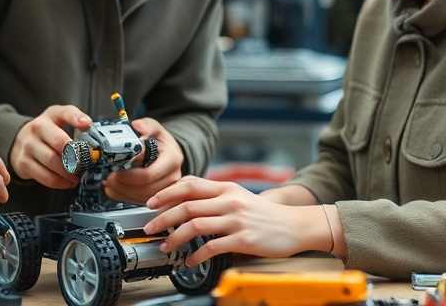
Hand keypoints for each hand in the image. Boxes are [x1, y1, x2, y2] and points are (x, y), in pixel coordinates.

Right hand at [9, 105, 90, 188]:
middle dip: (76, 156)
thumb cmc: (48, 131)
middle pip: (59, 143)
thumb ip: (75, 118)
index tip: (86, 124)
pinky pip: (45, 177)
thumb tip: (87, 124)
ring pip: (52, 162)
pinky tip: (68, 182)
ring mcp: (28, 146)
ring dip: (69, 173)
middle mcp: (36, 128)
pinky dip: (60, 182)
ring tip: (78, 176)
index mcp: (50, 116)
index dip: (76, 118)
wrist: (22, 141)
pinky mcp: (23, 163)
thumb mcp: (60, 118)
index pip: (64, 113)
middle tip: (87, 165)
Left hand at [102, 118, 181, 204]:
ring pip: (141, 199)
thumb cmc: (160, 140)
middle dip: (123, 186)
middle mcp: (172, 178)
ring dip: (121, 192)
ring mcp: (166, 190)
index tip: (116, 171)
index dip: (129, 176)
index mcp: (172, 160)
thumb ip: (147, 125)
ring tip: (108, 182)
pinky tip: (113, 188)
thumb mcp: (155, 128)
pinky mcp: (158, 197)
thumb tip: (138, 126)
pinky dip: (123, 196)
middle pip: (145, 190)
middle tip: (108, 177)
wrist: (168, 152)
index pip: (149, 175)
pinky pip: (139, 202)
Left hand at [142, 176, 331, 264]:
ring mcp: (236, 220)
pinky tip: (189, 260)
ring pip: (196, 225)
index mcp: (226, 188)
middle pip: (187, 205)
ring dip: (175, 237)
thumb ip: (215, 196)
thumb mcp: (239, 196)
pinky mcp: (244, 239)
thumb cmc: (265, 213)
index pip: (189, 185)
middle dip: (163, 217)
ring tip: (165, 246)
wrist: (295, 225)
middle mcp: (229, 201)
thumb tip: (186, 200)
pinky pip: (213, 247)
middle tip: (149, 227)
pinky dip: (197, 254)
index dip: (166, 193)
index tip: (151, 203)